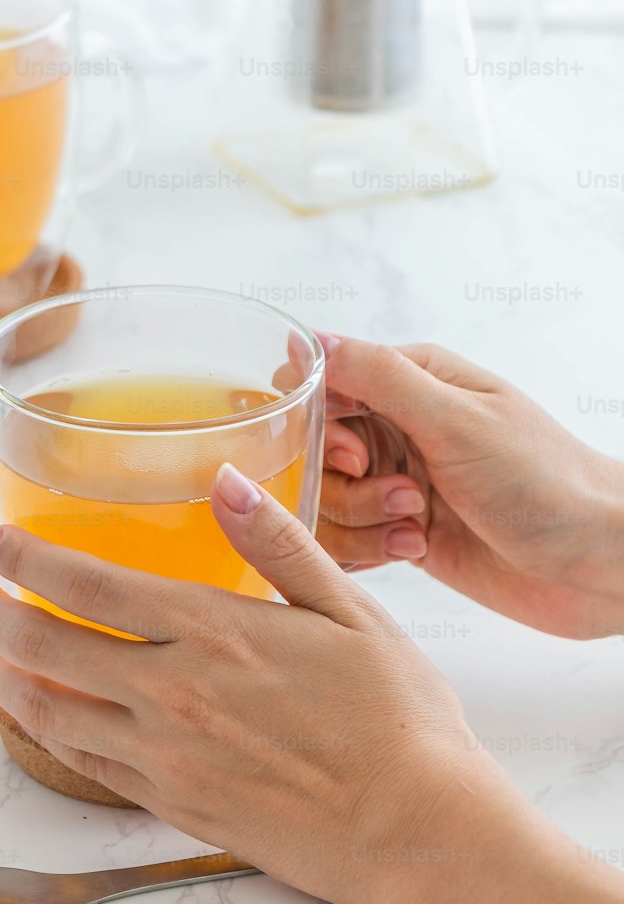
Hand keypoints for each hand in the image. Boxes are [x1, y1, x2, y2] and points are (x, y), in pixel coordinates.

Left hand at [0, 465, 505, 903]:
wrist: (415, 831)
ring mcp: (166, 754)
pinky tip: (34, 713)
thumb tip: (225, 478)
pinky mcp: (172, 804)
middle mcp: (174, 692)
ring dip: (3, 674)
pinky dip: (43, 731)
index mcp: (215, 631)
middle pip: (49, 645)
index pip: (90, 586)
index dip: (28, 560)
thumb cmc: (398, 718)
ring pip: (52, 707)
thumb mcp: (351, 611)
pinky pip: (84, 762)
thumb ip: (279, 543)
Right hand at [315, 336, 623, 638]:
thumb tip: (309, 340)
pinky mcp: (400, 530)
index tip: (354, 455)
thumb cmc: (544, 481)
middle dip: (347, 484)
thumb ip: (377, 377)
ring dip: (363, 520)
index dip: (319, 426)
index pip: (320, 385)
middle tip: (404, 495)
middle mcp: (399, 425)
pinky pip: (346, 539)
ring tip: (418, 523)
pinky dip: (370, 550)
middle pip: (313, 451)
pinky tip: (416, 548)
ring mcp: (398, 480)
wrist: (595, 562)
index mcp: (412, 380)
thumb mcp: (455, 419)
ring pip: (326, 499)